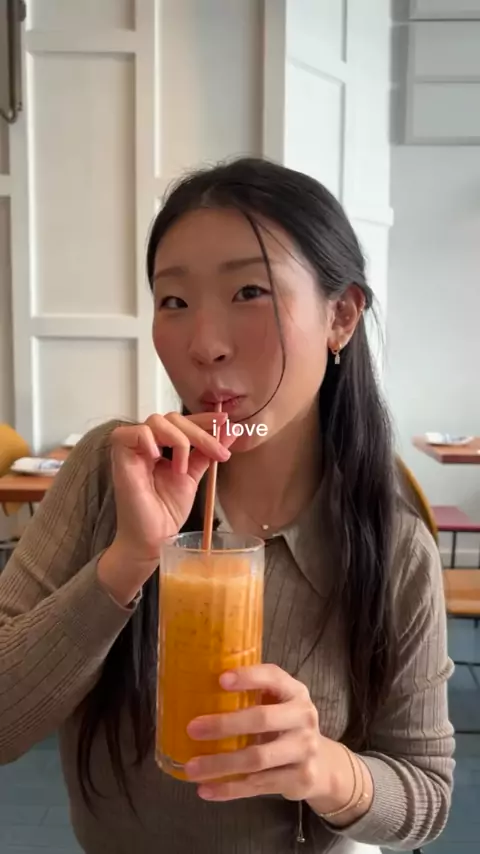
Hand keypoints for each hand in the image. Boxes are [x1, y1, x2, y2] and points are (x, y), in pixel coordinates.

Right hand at [97, 411, 234, 604]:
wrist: (154, 538)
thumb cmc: (166, 511)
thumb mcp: (192, 477)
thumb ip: (206, 453)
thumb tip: (230, 431)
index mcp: (161, 446)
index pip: (181, 422)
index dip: (203, 418)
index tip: (225, 420)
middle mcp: (145, 444)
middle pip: (171, 418)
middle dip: (199, 432)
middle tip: (218, 452)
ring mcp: (132, 449)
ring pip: (156, 421)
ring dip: (178, 440)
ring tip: (182, 469)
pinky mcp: (120, 457)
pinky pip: (131, 433)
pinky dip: (148, 440)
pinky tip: (158, 457)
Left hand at [184, 664, 348, 805]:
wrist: (323, 764)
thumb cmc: (286, 725)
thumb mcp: (279, 704)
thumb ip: (252, 696)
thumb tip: (198, 691)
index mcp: (295, 692)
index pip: (273, 677)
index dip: (248, 677)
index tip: (220, 679)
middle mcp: (303, 717)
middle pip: (262, 719)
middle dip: (224, 724)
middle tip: (192, 728)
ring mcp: (304, 750)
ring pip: (257, 758)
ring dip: (220, 764)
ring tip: (191, 768)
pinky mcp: (299, 779)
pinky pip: (258, 786)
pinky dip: (229, 788)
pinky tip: (206, 789)